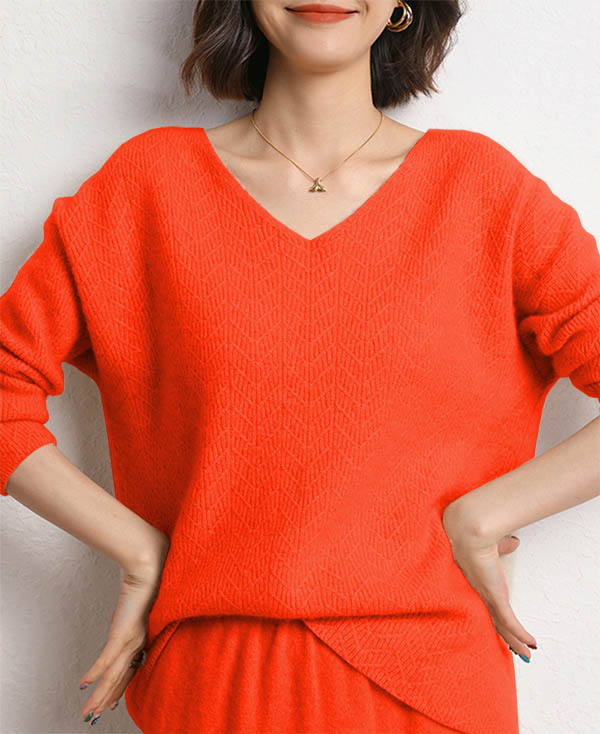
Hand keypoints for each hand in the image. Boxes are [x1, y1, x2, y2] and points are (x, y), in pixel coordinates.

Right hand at [78, 530, 169, 724]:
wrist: (150, 565)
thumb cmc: (148, 578)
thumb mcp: (137, 604)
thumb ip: (130, 615)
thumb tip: (123, 618)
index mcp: (144, 635)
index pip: (131, 668)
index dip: (120, 687)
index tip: (111, 701)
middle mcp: (139, 640)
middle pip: (122, 677)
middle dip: (107, 698)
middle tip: (95, 716)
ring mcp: (131, 637)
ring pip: (113, 675)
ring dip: (99, 695)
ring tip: (89, 712)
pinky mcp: (123, 631)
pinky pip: (107, 658)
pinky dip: (95, 673)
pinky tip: (84, 684)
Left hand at [442, 504, 536, 662]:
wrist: (467, 533)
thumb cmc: (473, 534)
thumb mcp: (492, 543)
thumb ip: (502, 546)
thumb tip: (513, 542)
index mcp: (475, 582)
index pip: (485, 605)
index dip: (494, 617)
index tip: (500, 627)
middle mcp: (479, 593)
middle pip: (493, 621)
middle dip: (505, 637)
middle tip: (515, 649)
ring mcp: (487, 597)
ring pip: (502, 626)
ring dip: (515, 641)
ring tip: (526, 654)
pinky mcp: (495, 596)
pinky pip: (510, 622)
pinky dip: (520, 634)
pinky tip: (530, 643)